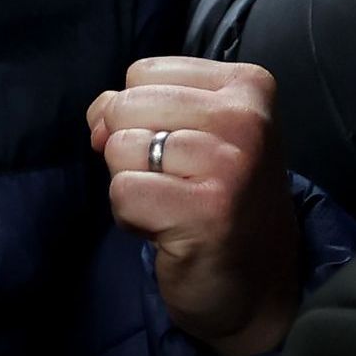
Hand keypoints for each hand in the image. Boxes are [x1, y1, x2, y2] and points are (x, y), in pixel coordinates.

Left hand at [93, 57, 298, 355]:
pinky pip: (123, 191)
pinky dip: (131, 217)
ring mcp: (231, 165)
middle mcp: (246, 118)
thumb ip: (138, 106)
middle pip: (127, 105)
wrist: (257, 282)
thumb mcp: (192, 132)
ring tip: (172, 205)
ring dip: (132, 185)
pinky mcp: (207, 211)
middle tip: (174, 183)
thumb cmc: (217, 198)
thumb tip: (97, 119)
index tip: (182, 153)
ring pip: (120, 148)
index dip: (140, 116)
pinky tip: (167, 229)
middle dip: (132, 150)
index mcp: (247, 86)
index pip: (143, 72)